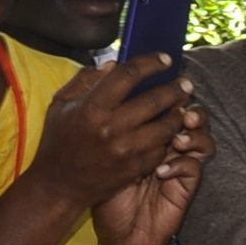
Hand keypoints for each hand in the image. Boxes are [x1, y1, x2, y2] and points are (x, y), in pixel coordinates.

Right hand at [37, 55, 202, 222]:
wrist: (59, 185)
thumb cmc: (59, 141)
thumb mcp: (61, 105)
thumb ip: (86, 80)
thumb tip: (112, 64)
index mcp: (91, 108)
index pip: (128, 76)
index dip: (150, 63)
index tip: (165, 59)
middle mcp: (110, 128)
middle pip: (154, 100)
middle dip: (175, 89)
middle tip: (186, 83)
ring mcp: (125, 150)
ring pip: (165, 126)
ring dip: (178, 114)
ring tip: (183, 106)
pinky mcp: (135, 168)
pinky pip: (161, 148)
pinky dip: (169, 137)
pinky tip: (171, 129)